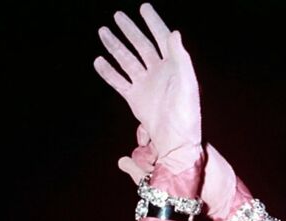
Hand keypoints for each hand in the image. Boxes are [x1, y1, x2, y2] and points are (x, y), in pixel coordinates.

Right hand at [94, 4, 201, 173]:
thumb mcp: (187, 83)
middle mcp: (158, 72)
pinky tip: (98, 61)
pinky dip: (109, 72)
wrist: (176, 141)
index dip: (153, 22)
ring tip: (103, 31)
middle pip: (141, 45)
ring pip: (127, 60)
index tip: (143, 8)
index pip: (161, 38)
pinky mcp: (135, 99)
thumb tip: (173, 32)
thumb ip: (180, 57)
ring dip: (115, 46)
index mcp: (173, 66)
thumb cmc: (186, 114)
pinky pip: (119, 82)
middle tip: (117, 16)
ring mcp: (146, 85)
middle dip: (130, 30)